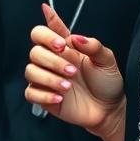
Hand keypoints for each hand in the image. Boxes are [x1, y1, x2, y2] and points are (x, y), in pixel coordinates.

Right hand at [25, 4, 124, 135]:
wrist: (109, 110)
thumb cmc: (106, 83)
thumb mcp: (107, 61)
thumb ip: (93, 46)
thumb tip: (76, 37)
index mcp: (64, 49)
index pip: (44, 32)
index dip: (45, 30)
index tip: (57, 33)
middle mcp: (52, 62)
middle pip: (35, 52)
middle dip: (52, 60)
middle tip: (71, 69)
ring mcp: (46, 79)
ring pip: (31, 72)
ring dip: (49, 78)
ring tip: (68, 86)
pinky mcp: (44, 97)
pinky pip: (31, 93)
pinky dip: (44, 95)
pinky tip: (60, 97)